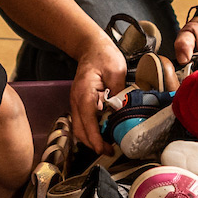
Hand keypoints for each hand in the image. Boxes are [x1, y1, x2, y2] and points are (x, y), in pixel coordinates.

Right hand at [69, 36, 128, 153]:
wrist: (91, 47)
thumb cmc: (103, 56)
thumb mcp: (116, 71)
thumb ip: (118, 92)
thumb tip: (120, 111)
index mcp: (84, 94)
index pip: (87, 122)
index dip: (95, 139)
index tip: (104, 149)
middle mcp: (76, 100)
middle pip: (79, 130)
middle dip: (92, 144)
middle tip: (109, 150)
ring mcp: (76, 102)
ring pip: (79, 128)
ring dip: (90, 139)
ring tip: (106, 144)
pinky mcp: (80, 102)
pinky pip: (82, 121)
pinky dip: (90, 131)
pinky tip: (103, 132)